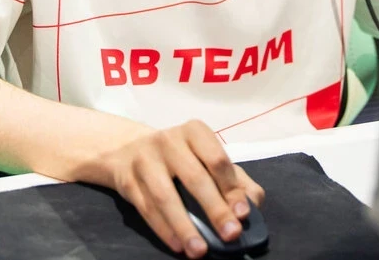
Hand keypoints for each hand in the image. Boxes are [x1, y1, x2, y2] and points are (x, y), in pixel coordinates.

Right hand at [100, 120, 264, 257]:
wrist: (128, 150)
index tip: (242, 213)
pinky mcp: (127, 180)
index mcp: (195, 132)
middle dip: (215, 210)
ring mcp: (145, 159)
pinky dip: (164, 230)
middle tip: (231, 234)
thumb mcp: (207, 158)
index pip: (217, 159)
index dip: (231, 188)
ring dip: (185, 227)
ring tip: (200, 251)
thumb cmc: (179, 157)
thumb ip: (235, 180)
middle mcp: (169, 141)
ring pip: (166, 197)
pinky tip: (178, 245)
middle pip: (195, 178)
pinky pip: (147, 209)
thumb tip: (251, 206)